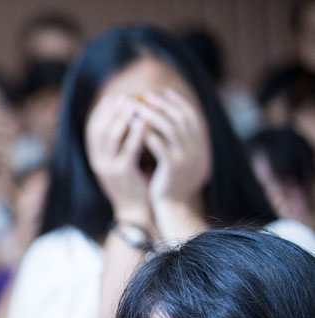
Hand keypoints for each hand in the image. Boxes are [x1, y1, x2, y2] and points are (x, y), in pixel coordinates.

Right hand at [85, 94, 152, 223]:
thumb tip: (125, 119)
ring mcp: (108, 168)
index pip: (92, 129)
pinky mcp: (122, 173)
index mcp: (95, 158)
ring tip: (133, 103)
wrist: (135, 212)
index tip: (112, 97)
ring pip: (110, 136)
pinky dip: (135, 133)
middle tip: (123, 96)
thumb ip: (119, 144)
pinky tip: (144, 121)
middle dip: (110, 110)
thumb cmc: (131, 185)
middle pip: (99, 129)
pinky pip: (128, 148)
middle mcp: (97, 162)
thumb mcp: (119, 162)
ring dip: (121, 117)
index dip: (100, 111)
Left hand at [135, 89, 209, 208]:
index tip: (161, 92)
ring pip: (169, 127)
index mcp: (201, 143)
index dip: (176, 101)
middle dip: (162, 103)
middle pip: (180, 117)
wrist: (175, 207)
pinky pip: (159, 145)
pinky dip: (147, 133)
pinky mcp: (173, 167)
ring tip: (137, 107)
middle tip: (145, 95)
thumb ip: (180, 139)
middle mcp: (198, 147)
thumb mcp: (181, 157)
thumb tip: (170, 116)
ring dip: (152, 114)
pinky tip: (134, 126)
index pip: (191, 114)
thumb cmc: (173, 181)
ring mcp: (187, 157)